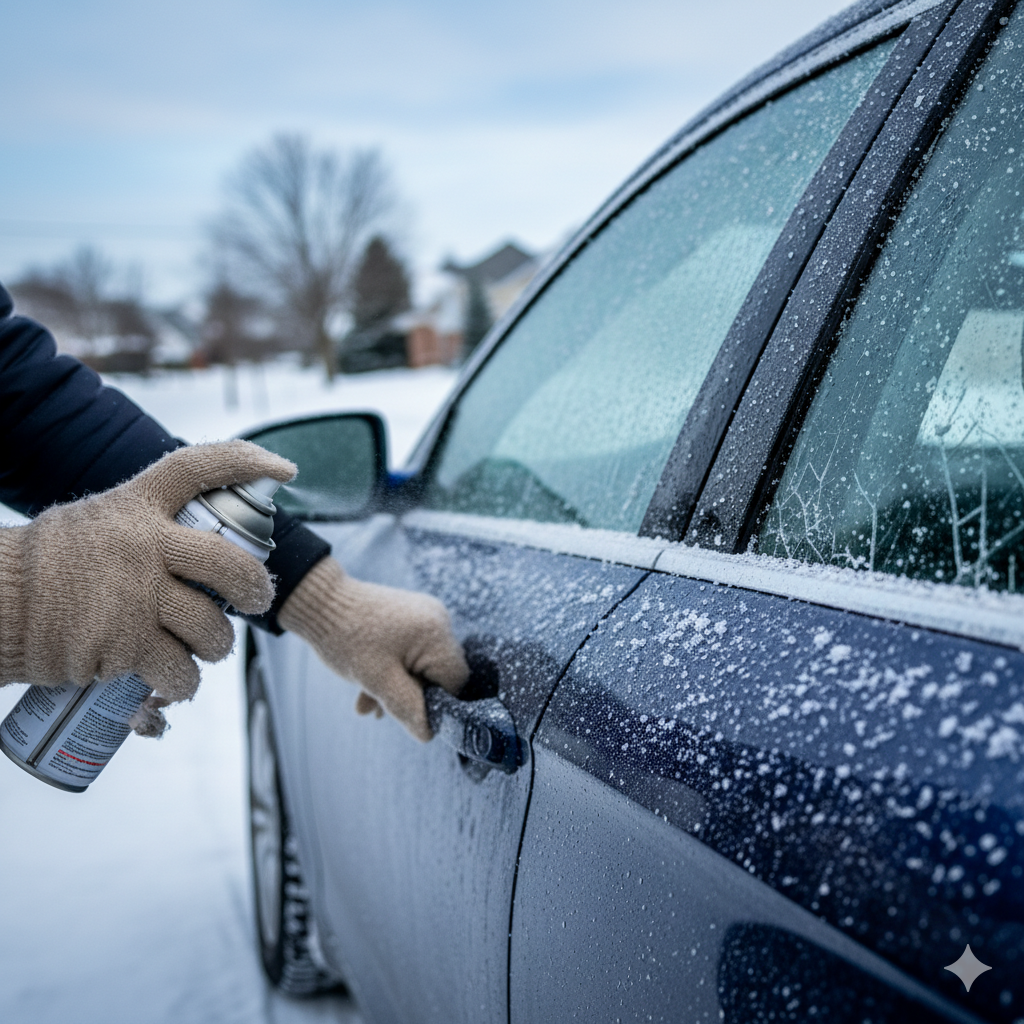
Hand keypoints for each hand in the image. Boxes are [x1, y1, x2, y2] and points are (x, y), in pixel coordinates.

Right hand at [0, 441, 295, 718]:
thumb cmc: (41, 566)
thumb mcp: (91, 523)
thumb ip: (138, 526)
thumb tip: (189, 542)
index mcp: (135, 506)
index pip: (199, 466)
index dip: (248, 462)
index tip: (285, 470)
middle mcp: (143, 545)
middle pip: (230, 564)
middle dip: (255, 587)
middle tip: (259, 598)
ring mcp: (138, 595)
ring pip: (211, 628)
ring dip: (216, 646)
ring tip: (206, 649)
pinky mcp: (127, 644)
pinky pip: (180, 670)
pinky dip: (184, 683)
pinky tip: (177, 682)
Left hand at [279, 557, 468, 740]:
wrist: (320, 602)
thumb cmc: (346, 639)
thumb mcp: (377, 681)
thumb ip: (408, 709)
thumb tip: (428, 734)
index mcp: (436, 633)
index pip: (454, 681)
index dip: (434, 703)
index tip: (406, 713)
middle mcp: (438, 619)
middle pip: (437, 673)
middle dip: (410, 695)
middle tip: (377, 710)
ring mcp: (426, 614)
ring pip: (423, 664)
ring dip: (398, 685)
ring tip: (366, 701)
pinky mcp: (412, 614)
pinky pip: (413, 649)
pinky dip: (395, 668)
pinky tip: (369, 684)